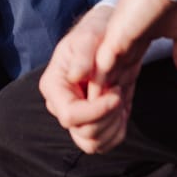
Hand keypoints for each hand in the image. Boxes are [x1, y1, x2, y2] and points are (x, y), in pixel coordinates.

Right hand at [39, 4, 130, 154]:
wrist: (106, 36)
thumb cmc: (94, 32)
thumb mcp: (88, 35)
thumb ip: (82, 54)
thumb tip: (75, 75)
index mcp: (53, 86)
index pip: (70, 115)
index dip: (96, 111)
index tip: (116, 94)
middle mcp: (61, 106)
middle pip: (83, 133)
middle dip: (108, 118)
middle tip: (119, 92)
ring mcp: (76, 117)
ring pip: (92, 143)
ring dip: (113, 128)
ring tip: (121, 101)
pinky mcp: (91, 122)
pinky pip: (103, 143)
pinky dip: (117, 133)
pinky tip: (122, 111)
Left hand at [81, 0, 176, 153]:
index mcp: (136, 38)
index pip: (126, 72)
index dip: (125, 94)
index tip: (124, 114)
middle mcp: (121, 39)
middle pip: (109, 77)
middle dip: (107, 101)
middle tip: (103, 126)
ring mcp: (116, 36)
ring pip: (101, 75)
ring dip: (101, 98)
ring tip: (96, 121)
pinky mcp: (117, 34)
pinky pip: (102, 65)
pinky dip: (100, 84)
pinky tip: (96, 103)